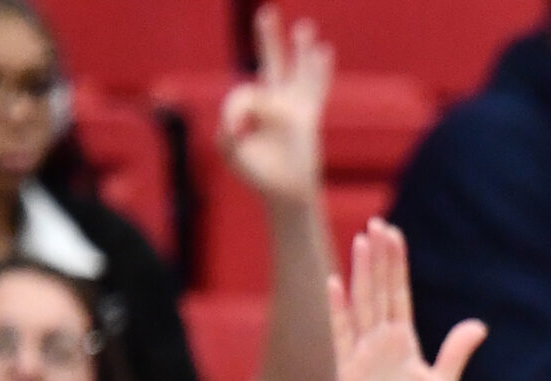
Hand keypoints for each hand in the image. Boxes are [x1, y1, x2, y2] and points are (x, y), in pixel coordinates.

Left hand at [218, 8, 332, 207]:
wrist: (284, 192)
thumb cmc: (258, 174)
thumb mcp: (231, 152)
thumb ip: (226, 135)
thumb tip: (235, 122)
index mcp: (253, 108)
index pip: (243, 92)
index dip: (236, 107)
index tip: (236, 129)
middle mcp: (275, 102)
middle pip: (272, 61)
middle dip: (267, 37)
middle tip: (265, 11)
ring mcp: (293, 108)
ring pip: (296, 71)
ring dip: (300, 49)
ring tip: (305, 28)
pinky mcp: (306, 117)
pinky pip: (314, 89)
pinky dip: (319, 71)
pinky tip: (324, 52)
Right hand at [328, 221, 485, 380]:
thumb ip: (456, 352)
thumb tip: (479, 324)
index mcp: (403, 343)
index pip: (399, 295)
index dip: (397, 265)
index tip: (395, 235)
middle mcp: (380, 341)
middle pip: (379, 290)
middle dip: (380, 258)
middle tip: (379, 224)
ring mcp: (362, 352)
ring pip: (363, 303)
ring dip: (362, 272)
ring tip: (363, 241)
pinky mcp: (347, 369)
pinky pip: (342, 333)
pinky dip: (338, 308)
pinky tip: (335, 282)